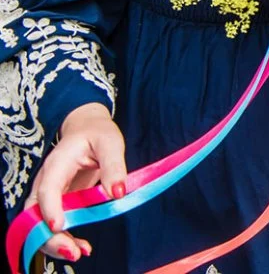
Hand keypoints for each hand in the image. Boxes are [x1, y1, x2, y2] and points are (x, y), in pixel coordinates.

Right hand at [28, 102, 125, 261]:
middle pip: (36, 214)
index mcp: (57, 164)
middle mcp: (47, 182)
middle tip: (72, 251)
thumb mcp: (110, 142)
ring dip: (57, 242)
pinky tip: (81, 248)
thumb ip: (114, 165)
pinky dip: (65, 238)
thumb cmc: (97, 133)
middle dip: (50, 236)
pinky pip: (55, 225)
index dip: (50, 209)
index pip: (48, 189)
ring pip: (41, 224)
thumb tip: (118, 192)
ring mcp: (50, 195)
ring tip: (79, 253)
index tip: (58, 226)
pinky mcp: (58, 203)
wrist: (88, 130)